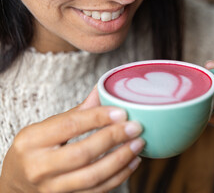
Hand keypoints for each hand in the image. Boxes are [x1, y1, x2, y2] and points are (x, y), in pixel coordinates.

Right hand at [0, 87, 143, 192]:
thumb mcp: (47, 127)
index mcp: (32, 140)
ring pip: (93, 176)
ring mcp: (53, 188)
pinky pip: (98, 190)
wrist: (16, 181)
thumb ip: (77, 112)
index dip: (98, 118)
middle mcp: (39, 166)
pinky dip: (119, 176)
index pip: (69, 126)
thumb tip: (103, 90)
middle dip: (113, 138)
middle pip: (82, 153)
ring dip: (121, 159)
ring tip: (138, 144)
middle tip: (135, 127)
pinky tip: (132, 161)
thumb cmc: (35, 149)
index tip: (121, 112)